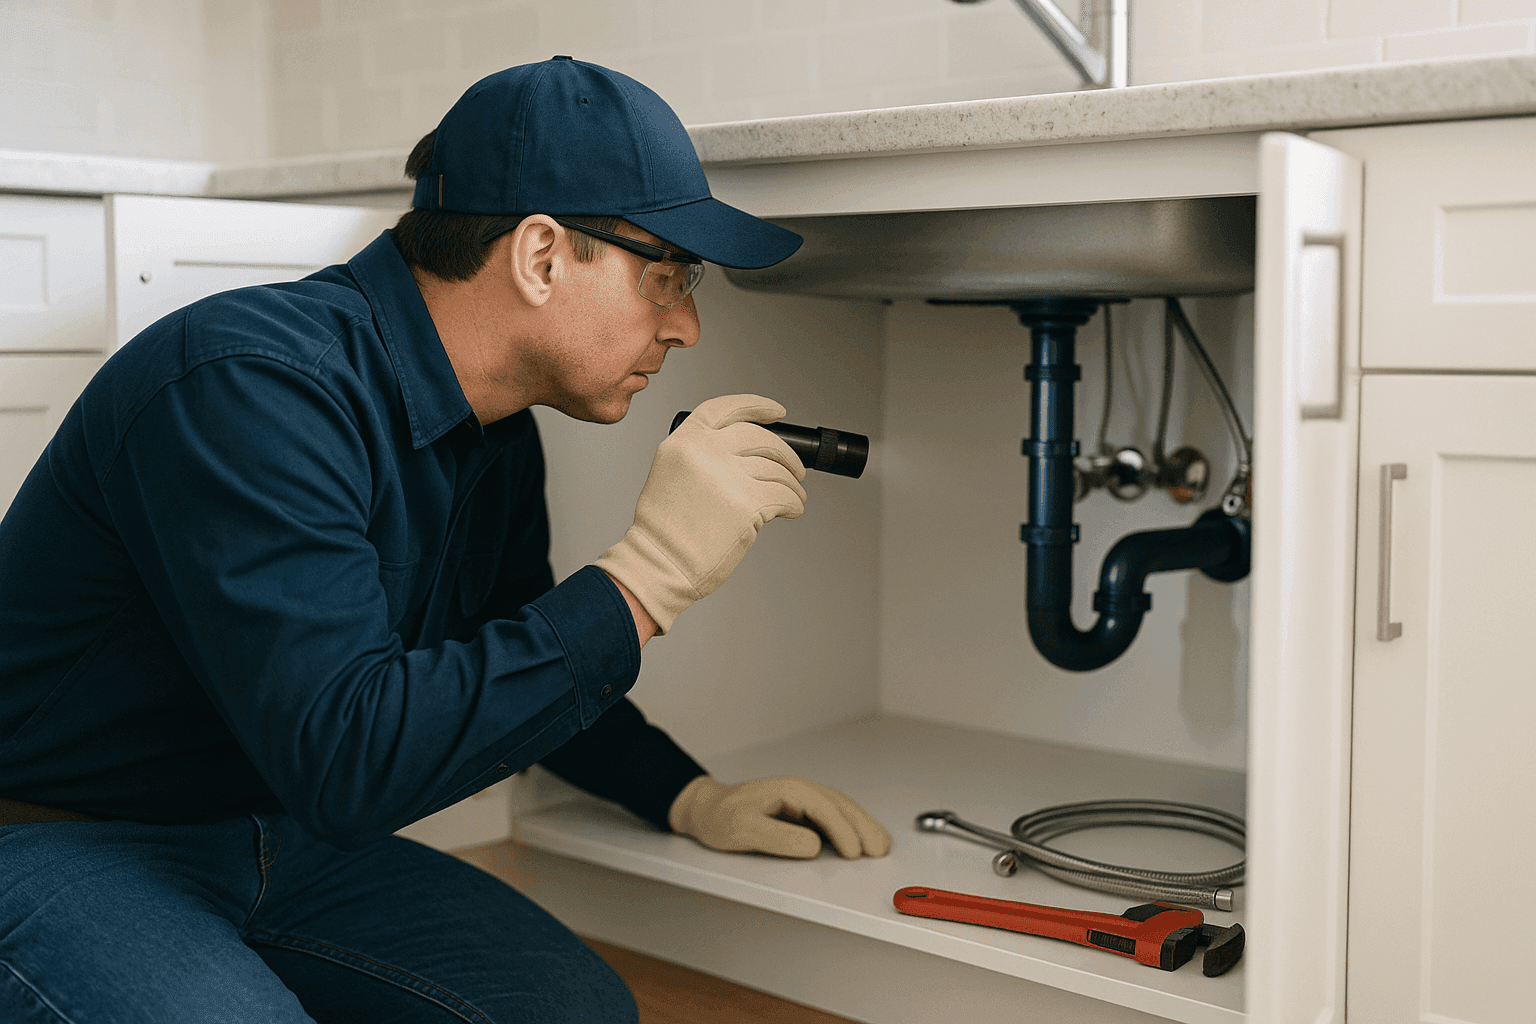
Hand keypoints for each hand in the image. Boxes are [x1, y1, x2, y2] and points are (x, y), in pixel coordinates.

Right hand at [594, 394, 806, 634]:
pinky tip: (792, 510)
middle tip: (795, 469)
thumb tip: (747, 455)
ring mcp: (728, 476)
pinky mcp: (747, 504)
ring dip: (792, 483)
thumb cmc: (665, 531)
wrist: (660, 564)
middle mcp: (706, 452)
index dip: (756, 406)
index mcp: (684, 441)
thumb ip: (702, 455)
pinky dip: (794, 503)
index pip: (726, 408)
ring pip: (777, 469)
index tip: (776, 411)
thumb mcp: (671, 474)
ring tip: (794, 495)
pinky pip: (784, 496)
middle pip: (762, 438)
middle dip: (786, 454)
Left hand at [668, 775, 891, 859]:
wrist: (707, 810)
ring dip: (863, 826)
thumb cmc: (721, 818)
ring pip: (842, 809)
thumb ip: (780, 839)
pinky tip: (862, 839)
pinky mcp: (803, 812)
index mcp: (789, 790)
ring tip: (880, 846)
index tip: (854, 853)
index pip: (824, 808)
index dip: (842, 830)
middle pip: (841, 806)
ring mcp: (804, 800)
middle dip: (863, 827)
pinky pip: (835, 816)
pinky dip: (853, 827)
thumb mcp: (745, 830)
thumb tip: (815, 847)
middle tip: (879, 851)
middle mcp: (801, 791)